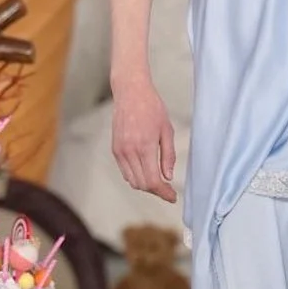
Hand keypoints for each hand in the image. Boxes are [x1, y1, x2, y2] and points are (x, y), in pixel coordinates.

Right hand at [111, 71, 176, 203]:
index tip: (172, 196)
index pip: (153, 181)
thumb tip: (168, 177)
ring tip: (158, 181)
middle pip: (142, 184)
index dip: (163, 193)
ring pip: (132, 180)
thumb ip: (168, 156)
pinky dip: (135, 177)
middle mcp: (129, 151)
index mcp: (144, 147)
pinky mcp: (114, 149)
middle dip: (156, 190)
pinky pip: (124, 171)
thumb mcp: (167, 130)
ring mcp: (120, 151)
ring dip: (145, 185)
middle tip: (168, 190)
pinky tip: (146, 172)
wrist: (130, 92)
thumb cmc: (151, 107)